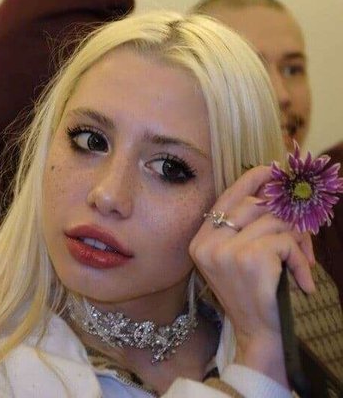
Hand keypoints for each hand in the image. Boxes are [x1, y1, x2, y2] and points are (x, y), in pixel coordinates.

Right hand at [189, 166, 314, 386]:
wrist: (257, 333)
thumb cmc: (251, 293)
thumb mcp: (237, 257)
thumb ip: (247, 227)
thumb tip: (274, 193)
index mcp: (201, 241)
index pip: (226, 198)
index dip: (250, 181)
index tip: (270, 170)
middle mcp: (208, 243)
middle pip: (255, 205)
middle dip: (284, 215)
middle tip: (302, 232)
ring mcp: (225, 251)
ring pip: (274, 221)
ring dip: (296, 239)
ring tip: (301, 260)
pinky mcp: (249, 259)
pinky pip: (285, 241)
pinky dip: (301, 259)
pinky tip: (302, 279)